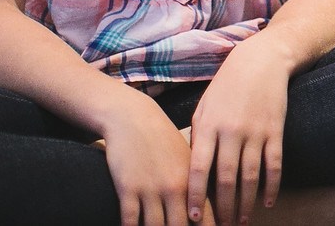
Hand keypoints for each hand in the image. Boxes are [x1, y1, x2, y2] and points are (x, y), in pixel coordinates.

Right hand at [100, 95, 193, 225]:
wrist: (134, 118)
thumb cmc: (163, 138)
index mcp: (193, 179)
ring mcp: (151, 189)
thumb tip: (207, 208)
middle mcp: (174, 187)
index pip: (205, 217)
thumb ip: (196, 183)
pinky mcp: (128, 190)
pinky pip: (130, 222)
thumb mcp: (186, 157)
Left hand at [187, 38, 289, 225]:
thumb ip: (198, 137)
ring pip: (250, 176)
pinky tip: (267, 202)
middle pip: (225, 179)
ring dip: (245, 203)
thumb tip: (193, 171)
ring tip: (242, 221)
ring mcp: (256, 131)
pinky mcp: (276, 130)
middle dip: (222, 208)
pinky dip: (271, 186)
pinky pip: (274, 165)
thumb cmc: (228, 84)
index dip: (195, 196)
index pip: (198, 169)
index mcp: (209, 125)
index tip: (193, 219)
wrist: (262, 59)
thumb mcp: (205, 106)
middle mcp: (231, 130)